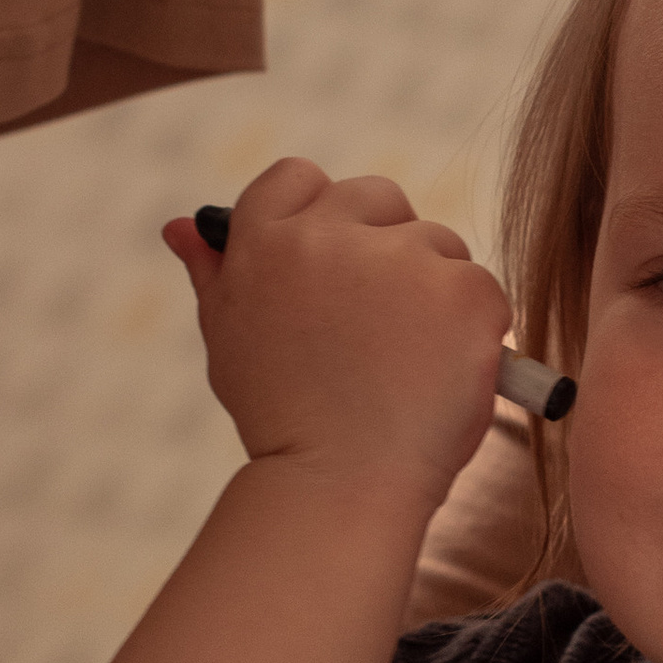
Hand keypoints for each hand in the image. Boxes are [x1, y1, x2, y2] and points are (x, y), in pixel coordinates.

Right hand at [164, 159, 509, 509]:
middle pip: (377, 196)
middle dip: (384, 244)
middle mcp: (331, 235)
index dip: (319, 215)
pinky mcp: (464, 290)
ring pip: (436, 243)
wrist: (341, 486)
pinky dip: (472, 328)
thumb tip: (182, 225)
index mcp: (266, 239)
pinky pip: (480, 287)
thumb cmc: (282, 419)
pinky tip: (440, 374)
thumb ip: (212, 272)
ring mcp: (403, 259)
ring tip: (404, 364)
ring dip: (431, 290)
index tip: (329, 265)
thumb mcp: (229, 339)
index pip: (297, 176)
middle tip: (376, 324)